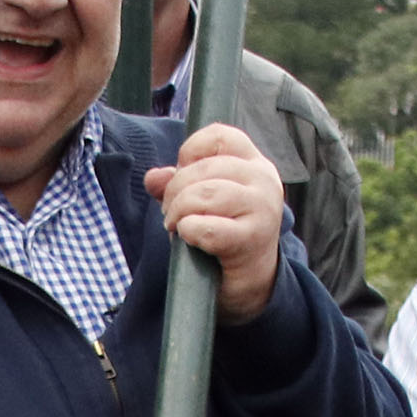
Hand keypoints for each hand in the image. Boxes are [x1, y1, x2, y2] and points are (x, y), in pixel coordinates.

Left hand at [139, 123, 286, 322]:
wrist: (252, 281)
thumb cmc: (226, 233)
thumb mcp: (202, 201)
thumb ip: (176, 184)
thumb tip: (153, 178)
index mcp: (253, 162)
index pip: (219, 135)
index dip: (190, 151)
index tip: (182, 174)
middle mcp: (263, 179)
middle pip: (204, 168)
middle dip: (175, 190)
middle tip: (170, 212)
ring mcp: (262, 208)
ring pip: (204, 194)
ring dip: (178, 211)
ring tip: (176, 225)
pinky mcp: (252, 239)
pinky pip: (207, 227)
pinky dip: (189, 231)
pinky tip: (189, 237)